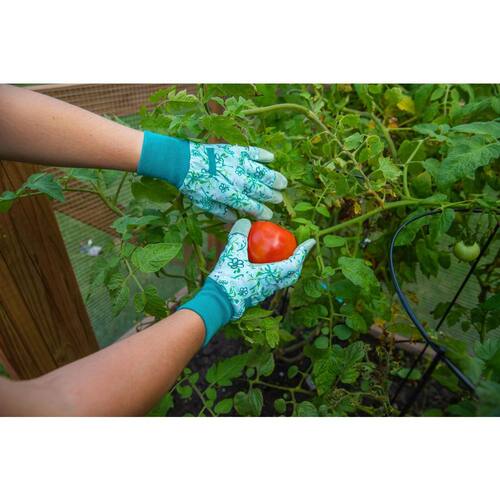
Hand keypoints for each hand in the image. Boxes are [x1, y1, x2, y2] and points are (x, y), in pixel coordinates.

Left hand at [137, 132, 287, 221]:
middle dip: (271, 195)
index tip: (269, 215)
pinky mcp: (235, 150)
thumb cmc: (192, 184)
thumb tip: (234, 219)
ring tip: (283, 182)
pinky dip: (263, 155)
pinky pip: (253, 152)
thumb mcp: (203, 203)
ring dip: (273, 177)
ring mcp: (237, 163)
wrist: (182, 161)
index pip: (249, 205)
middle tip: (279, 199)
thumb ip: (220, 211)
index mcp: (228, 195)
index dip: (261, 211)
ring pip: (261, 172)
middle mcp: (236, 180)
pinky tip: (271, 158)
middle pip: (259, 189)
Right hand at [209, 219, 315, 317]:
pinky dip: (272, 273)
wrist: (217, 302)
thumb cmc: (228, 278)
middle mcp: (271, 286)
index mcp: (272, 275)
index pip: (294, 263)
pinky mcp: (255, 295)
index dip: (303, 251)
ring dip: (285, 269)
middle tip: (297, 251)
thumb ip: (240, 235)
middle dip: (297, 262)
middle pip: (292, 275)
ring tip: (281, 257)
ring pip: (281, 281)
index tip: (311, 242)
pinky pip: (270, 283)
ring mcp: (263, 292)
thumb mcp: (232, 252)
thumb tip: (245, 221)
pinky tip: (262, 266)